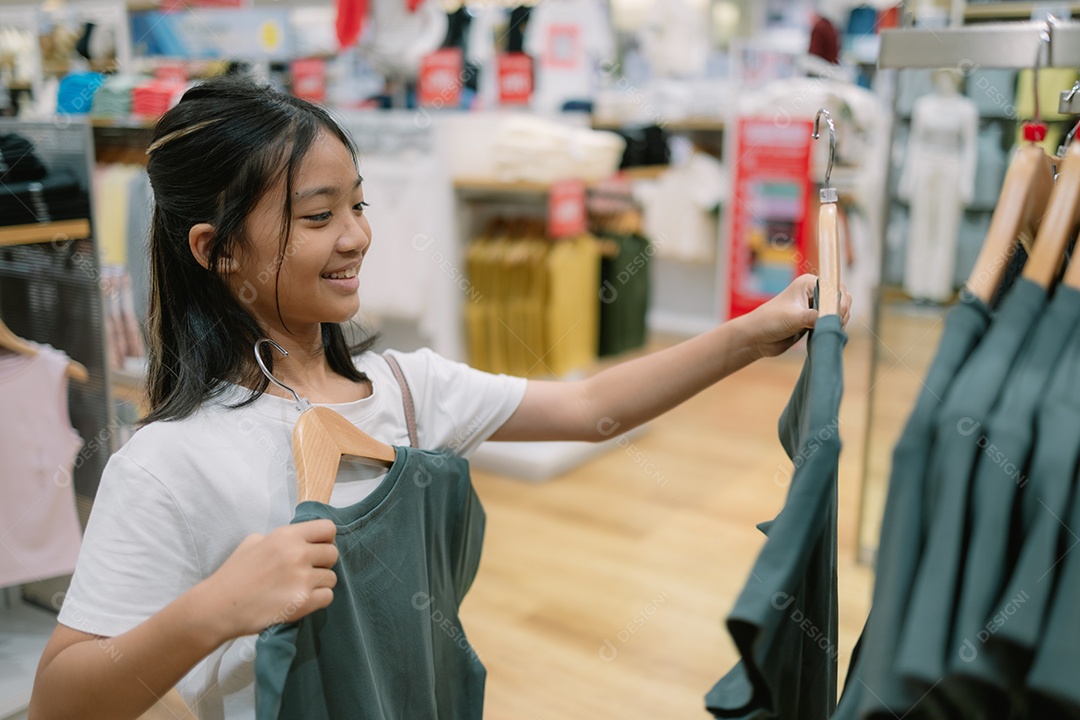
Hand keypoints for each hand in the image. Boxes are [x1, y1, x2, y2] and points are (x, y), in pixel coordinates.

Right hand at [201, 519, 339, 639]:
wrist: (218, 607)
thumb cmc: (233, 574)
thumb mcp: (253, 542)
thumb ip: (279, 539)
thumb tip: (298, 540)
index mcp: (286, 536)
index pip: (328, 528)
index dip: (325, 539)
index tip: (316, 548)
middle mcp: (297, 554)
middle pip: (333, 553)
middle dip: (322, 562)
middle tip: (306, 571)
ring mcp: (301, 579)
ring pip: (332, 578)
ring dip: (320, 583)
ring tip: (300, 588)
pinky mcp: (303, 602)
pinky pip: (328, 597)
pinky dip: (318, 600)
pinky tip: (301, 599)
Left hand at [743, 274, 851, 358]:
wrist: (756, 338)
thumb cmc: (769, 322)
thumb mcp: (793, 318)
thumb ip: (813, 317)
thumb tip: (832, 319)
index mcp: (808, 283)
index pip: (835, 287)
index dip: (839, 301)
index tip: (837, 315)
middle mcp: (813, 293)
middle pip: (840, 299)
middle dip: (840, 312)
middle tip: (832, 326)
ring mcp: (814, 307)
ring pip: (838, 312)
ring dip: (837, 322)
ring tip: (825, 331)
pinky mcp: (814, 321)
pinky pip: (831, 323)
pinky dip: (832, 329)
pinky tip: (826, 335)